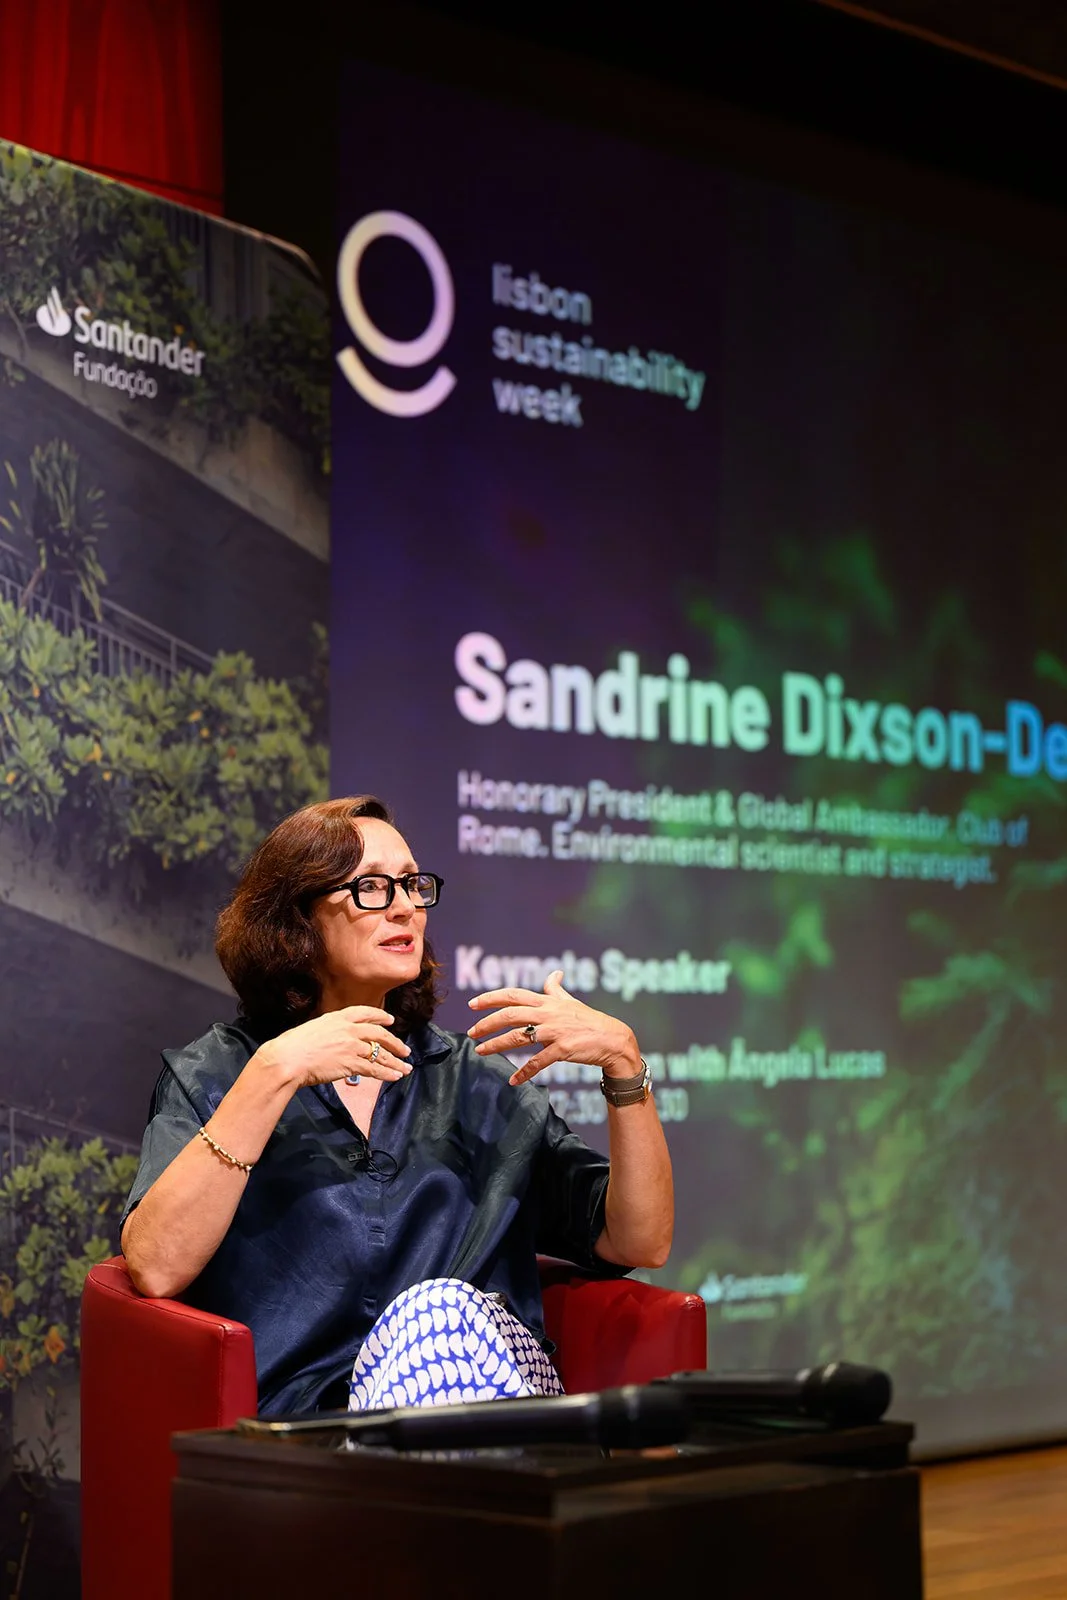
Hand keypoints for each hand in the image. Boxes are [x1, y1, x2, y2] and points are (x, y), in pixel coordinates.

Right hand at [253, 1007, 411, 1088]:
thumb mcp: (314, 1028)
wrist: (288, 1059)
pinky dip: (387, 1073)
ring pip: (380, 1053)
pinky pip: (375, 1069)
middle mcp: (349, 1029)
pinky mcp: (352, 1063)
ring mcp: (352, 1046)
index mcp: (338, 1017)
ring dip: (395, 1062)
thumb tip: (336, 1039)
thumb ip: (329, 1031)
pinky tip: (395, 1076)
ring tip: (406, 1068)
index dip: (381, 1016)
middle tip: (405, 1050)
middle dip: (395, 1043)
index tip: (391, 1020)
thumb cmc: (293, 1046)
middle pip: (380, 1034)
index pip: (366, 1013)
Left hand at [466, 970, 640, 1085]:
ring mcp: (554, 1031)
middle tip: (471, 1032)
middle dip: (487, 1022)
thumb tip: (554, 973)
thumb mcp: (571, 1002)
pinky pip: (538, 1062)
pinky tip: (513, 1080)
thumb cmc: (590, 1020)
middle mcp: (548, 1014)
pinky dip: (524, 1072)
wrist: (613, 1039)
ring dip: (496, 1044)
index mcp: (547, 1002)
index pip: (513, 994)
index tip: (472, 1004)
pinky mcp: (562, 1049)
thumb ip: (556, 989)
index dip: (491, 998)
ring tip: (480, 1051)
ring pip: (518, 1037)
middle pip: (510, 1014)